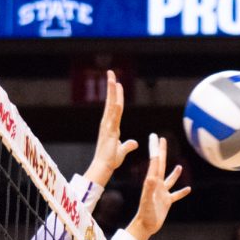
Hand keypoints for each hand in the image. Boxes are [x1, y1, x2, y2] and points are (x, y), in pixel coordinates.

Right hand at [83, 71, 137, 187]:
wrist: (104, 166)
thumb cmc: (111, 160)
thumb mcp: (122, 150)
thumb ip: (128, 145)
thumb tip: (134, 142)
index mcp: (111, 126)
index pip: (114, 107)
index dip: (116, 95)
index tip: (117, 84)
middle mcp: (107, 123)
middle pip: (111, 102)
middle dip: (111, 87)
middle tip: (111, 73)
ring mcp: (107, 125)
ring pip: (111, 105)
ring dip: (112, 91)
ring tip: (112, 78)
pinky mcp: (109, 130)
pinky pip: (114, 115)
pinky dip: (115, 105)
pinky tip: (116, 96)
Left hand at [127, 134, 190, 239]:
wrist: (145, 226)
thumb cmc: (145, 215)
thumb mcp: (147, 201)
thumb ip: (150, 189)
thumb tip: (152, 177)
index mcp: (152, 181)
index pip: (155, 162)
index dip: (156, 149)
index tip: (155, 137)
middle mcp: (157, 185)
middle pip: (160, 165)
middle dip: (161, 152)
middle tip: (161, 139)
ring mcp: (162, 193)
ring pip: (169, 179)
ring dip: (174, 173)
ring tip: (179, 166)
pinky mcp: (166, 202)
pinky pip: (176, 195)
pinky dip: (182, 192)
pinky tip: (188, 189)